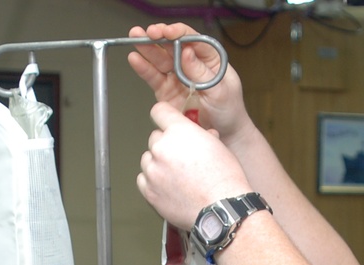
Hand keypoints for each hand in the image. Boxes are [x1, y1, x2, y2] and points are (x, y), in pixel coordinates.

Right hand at [128, 23, 248, 141]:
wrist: (223, 134)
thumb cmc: (228, 110)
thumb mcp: (221, 91)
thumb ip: (202, 73)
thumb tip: (187, 53)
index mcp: (209, 58)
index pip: (193, 40)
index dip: (179, 33)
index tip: (169, 32)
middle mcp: (190, 64)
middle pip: (172, 45)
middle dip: (159, 36)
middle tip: (149, 32)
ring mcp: (177, 76)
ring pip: (160, 58)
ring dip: (147, 47)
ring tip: (135, 38)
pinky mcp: (166, 90)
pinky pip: (153, 77)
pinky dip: (143, 67)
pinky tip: (135, 58)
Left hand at [137, 101, 252, 229]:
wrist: (221, 208)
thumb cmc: (224, 179)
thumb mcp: (219, 147)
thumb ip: (203, 137)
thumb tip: (202, 136)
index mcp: (179, 131)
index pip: (159, 112)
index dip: (165, 117)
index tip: (166, 123)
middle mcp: (162, 147)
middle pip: (154, 138)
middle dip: (166, 146)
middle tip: (182, 159)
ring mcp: (153, 170)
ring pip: (148, 160)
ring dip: (158, 164)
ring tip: (177, 176)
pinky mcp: (149, 191)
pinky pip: (143, 180)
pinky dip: (153, 182)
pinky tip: (169, 187)